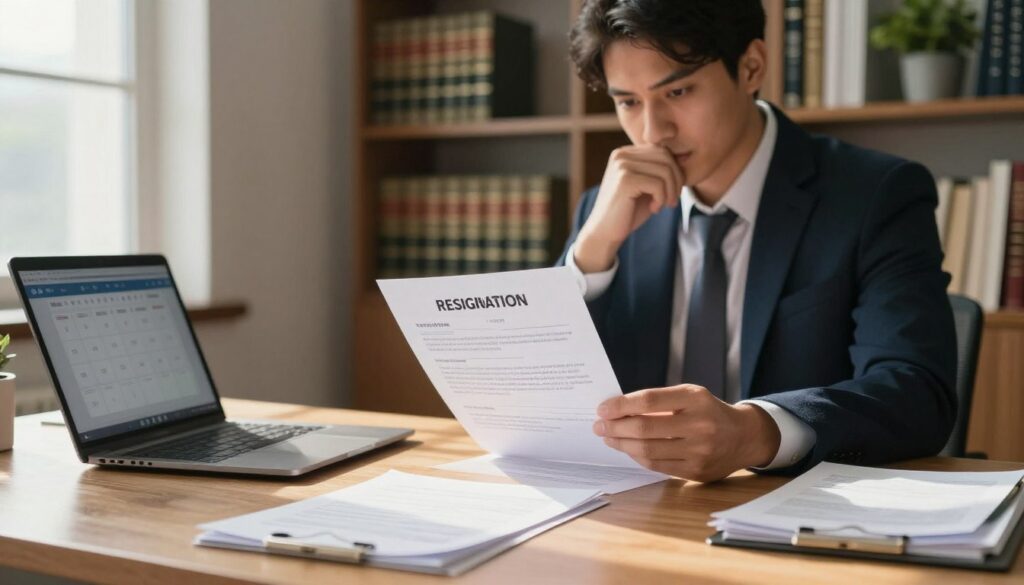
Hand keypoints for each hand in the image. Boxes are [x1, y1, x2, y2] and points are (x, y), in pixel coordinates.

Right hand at [573, 145, 684, 272]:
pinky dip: (661, 199)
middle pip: (666, 157)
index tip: (671, 193)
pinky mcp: (625, 180)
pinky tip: (654, 209)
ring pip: (665, 170)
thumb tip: (684, 158)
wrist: (604, 233)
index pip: (662, 151)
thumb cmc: (628, 212)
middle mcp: (621, 155)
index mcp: (625, 153)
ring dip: (670, 192)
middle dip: (676, 181)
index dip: (674, 172)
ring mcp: (622, 166)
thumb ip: (658, 170)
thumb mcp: (645, 187)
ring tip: (663, 205)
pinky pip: (658, 184)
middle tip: (671, 201)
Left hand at [593, 385, 780, 482]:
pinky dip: (638, 457)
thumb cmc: (708, 412)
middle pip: (645, 428)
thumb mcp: (690, 396)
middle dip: (615, 427)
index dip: (621, 405)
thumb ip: (658, 402)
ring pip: (648, 450)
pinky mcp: (697, 471)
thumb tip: (617, 409)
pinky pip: (657, 466)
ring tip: (609, 438)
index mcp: (695, 399)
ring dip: (622, 444)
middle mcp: (700, 425)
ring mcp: (700, 451)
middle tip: (599, 426)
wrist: (745, 437)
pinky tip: (628, 449)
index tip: (602, 408)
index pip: (649, 400)